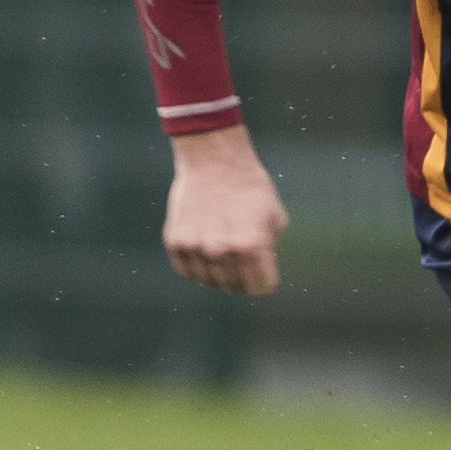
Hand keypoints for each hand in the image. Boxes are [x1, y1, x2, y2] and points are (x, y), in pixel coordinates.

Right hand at [162, 125, 287, 294]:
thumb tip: (258, 273)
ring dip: (218, 271)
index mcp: (252, 246)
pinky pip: (187, 271)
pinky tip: (204, 248)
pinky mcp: (175, 241)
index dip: (265, 281)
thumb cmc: (251, 189)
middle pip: (234, 287)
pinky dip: (196, 265)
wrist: (215, 161)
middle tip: (242, 259)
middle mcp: (222, 250)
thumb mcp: (275, 219)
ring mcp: (195, 247)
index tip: (263, 273)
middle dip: (242, 278)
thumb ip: (269, 251)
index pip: (261, 288)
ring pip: (209, 281)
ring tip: (223, 248)